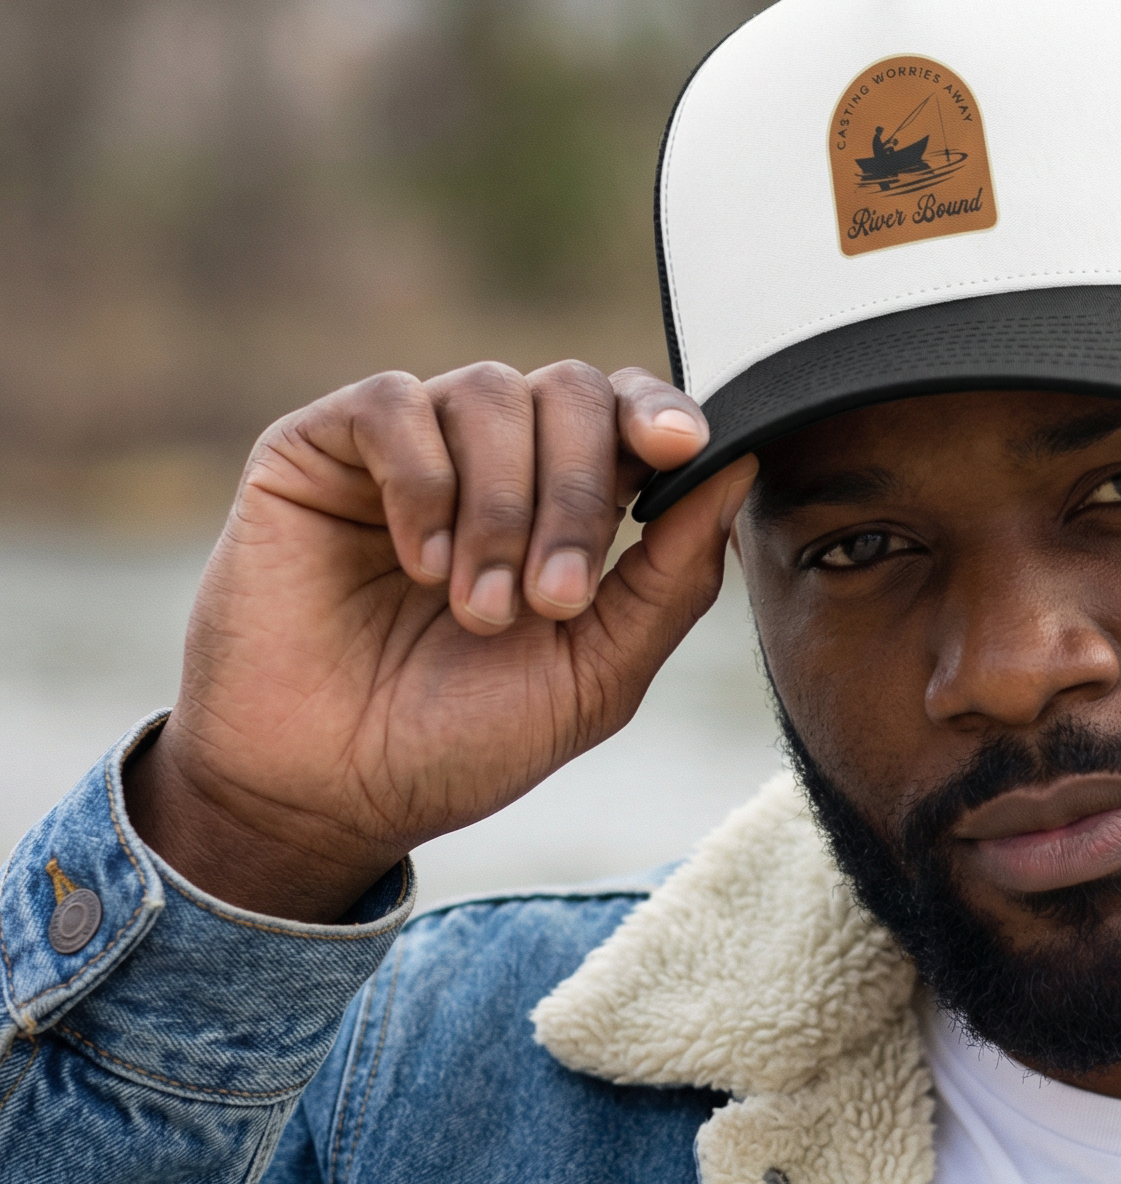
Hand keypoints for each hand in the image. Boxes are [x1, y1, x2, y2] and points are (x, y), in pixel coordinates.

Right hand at [126, 360, 754, 921]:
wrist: (331, 793)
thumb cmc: (462, 742)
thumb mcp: (598, 675)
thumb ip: (673, 576)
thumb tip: (739, 465)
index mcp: (568, 509)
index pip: (627, 414)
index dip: (659, 413)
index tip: (679, 447)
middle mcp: (493, 465)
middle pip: (571, 390)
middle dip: (581, 493)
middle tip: (555, 600)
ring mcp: (408, 451)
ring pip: (489, 391)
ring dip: (502, 507)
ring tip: (478, 609)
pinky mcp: (318, 448)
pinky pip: (393, 403)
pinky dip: (423, 482)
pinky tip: (418, 563)